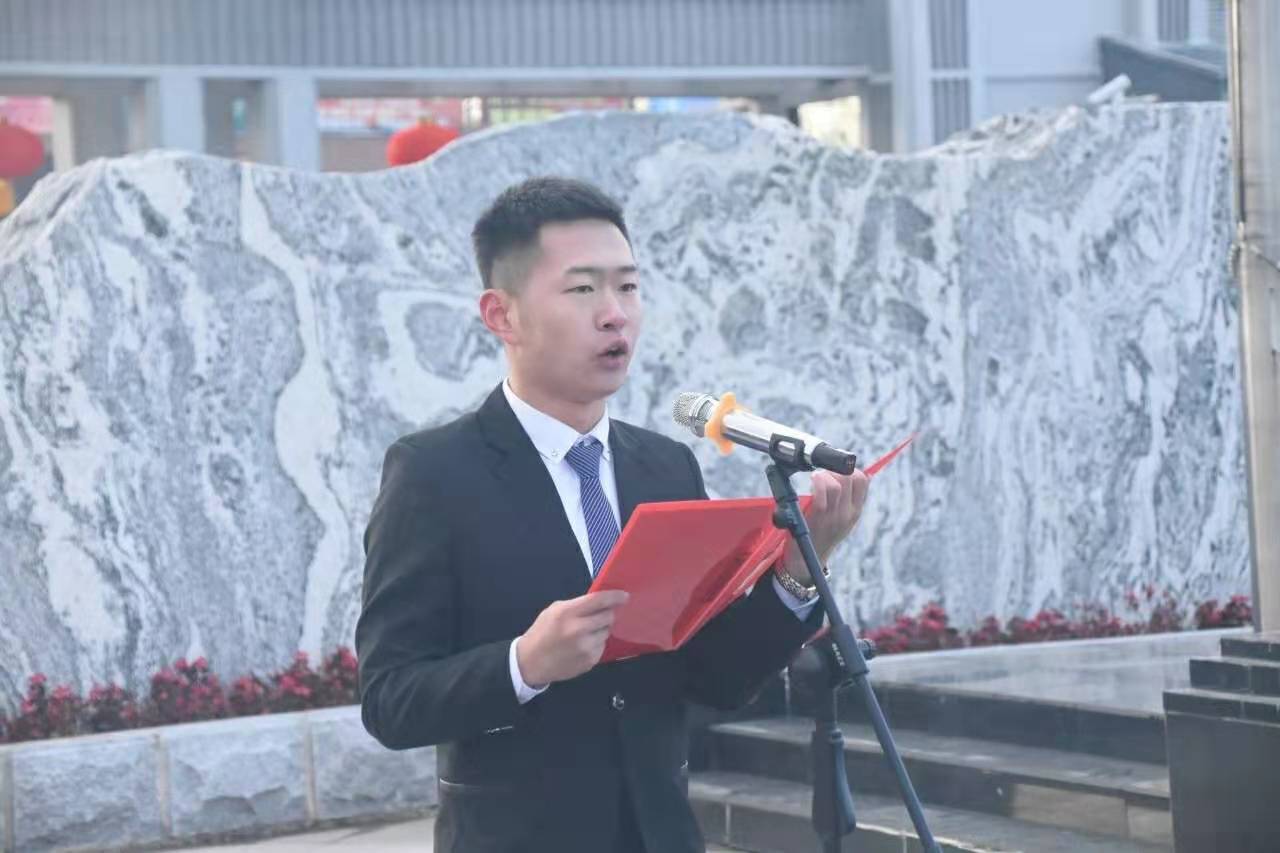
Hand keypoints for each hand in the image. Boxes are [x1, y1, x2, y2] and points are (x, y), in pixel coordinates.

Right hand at [516, 590, 629, 687]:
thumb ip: (576, 605)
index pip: (599, 600)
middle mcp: (579, 630)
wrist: (531, 662)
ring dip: (600, 630)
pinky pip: (602, 646)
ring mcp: (586, 647)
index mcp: (568, 613)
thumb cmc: (542, 632)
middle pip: (608, 616)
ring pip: (606, 632)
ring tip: (585, 633)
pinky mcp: (590, 661)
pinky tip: (582, 646)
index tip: (624, 596)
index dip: (615, 597)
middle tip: (598, 616)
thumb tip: (599, 602)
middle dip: (606, 614)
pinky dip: (596, 644)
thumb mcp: (554, 611)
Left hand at [779, 469, 869, 583]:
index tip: (835, 469)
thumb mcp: (839, 519)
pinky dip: (818, 482)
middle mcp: (848, 513)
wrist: (806, 562)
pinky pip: (822, 494)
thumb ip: (843, 500)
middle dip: (835, 468)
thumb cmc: (818, 535)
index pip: (863, 480)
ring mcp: (835, 516)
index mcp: (855, 511)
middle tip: (823, 473)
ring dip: (825, 474)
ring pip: (837, 483)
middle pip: (850, 478)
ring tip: (816, 477)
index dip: (849, 468)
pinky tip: (813, 480)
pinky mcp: (819, 518)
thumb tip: (843, 475)